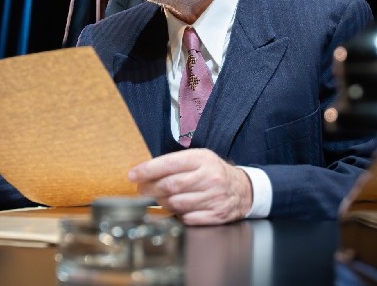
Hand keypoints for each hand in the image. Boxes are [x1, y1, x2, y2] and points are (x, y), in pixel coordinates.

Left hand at [127, 148, 252, 224]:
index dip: (148, 170)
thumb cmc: (214, 172)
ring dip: (162, 202)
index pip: (169, 163)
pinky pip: (187, 218)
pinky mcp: (216, 214)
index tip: (133, 175)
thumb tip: (146, 170)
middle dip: (150, 188)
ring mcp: (213, 197)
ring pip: (176, 203)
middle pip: (170, 185)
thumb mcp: (199, 158)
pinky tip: (175, 208)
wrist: (243, 189)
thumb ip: (176, 163)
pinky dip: (177, 215)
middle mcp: (209, 177)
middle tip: (141, 189)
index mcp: (202, 159)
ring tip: (159, 198)